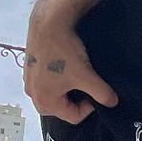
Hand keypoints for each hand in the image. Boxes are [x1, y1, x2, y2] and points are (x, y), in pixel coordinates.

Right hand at [24, 0, 116, 122]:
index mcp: (44, 102)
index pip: (74, 117)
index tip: (97, 91)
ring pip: (54, 93)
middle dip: (76, 99)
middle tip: (88, 84)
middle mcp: (32, 94)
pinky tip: (67, 64)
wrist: (49, 23)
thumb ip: (102, 93)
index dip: (90, 107)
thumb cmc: (65, 54)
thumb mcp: (86, 76)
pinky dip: (58, 78)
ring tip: (78, 74)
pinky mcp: (29, 67)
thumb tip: (112, 102)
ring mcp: (29, 80)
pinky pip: (47, 81)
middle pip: (61, 108)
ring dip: (67, 88)